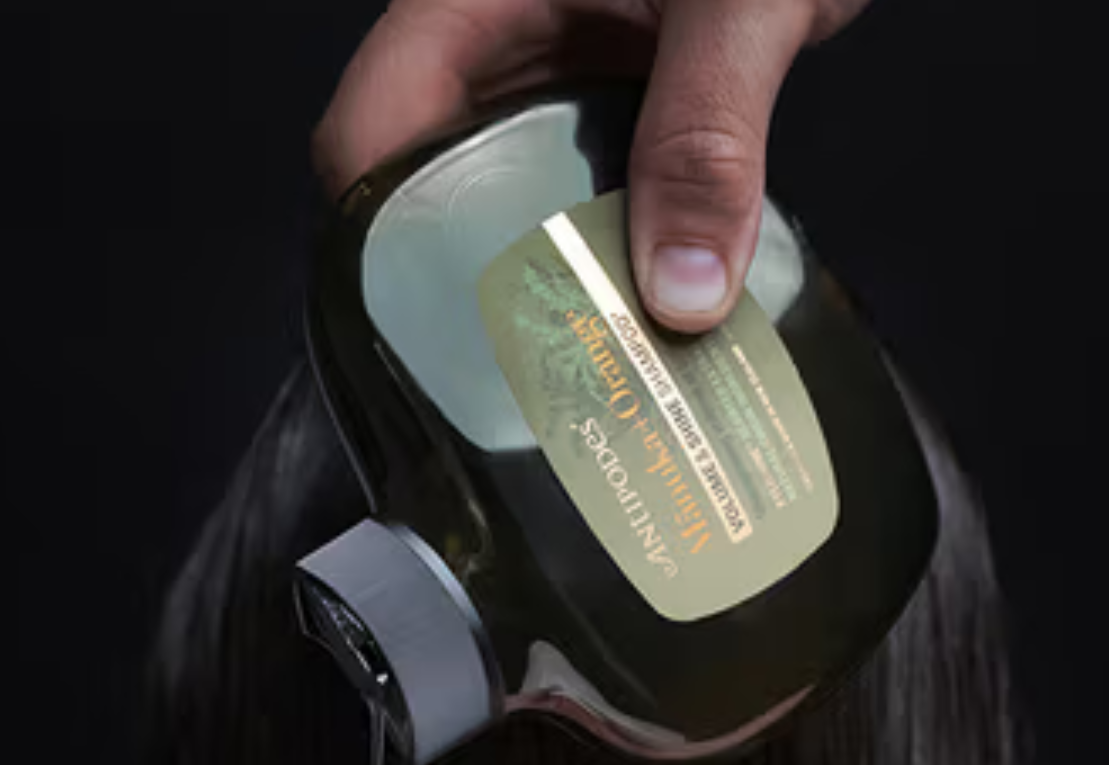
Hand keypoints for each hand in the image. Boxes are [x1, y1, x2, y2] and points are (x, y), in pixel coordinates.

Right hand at [313, 0, 875, 331]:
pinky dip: (615, 250)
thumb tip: (684, 295)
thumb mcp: (738, 5)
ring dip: (553, 278)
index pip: (370, 133)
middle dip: (475, 286)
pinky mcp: (613, 91)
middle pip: (434, 184)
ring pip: (514, 200)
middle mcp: (496, 39)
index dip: (382, 243)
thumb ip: (707, 136)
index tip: (437, 340)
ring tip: (590, 370)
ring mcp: (554, 67)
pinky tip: (650, 314)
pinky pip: (589, 191)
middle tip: (526, 382)